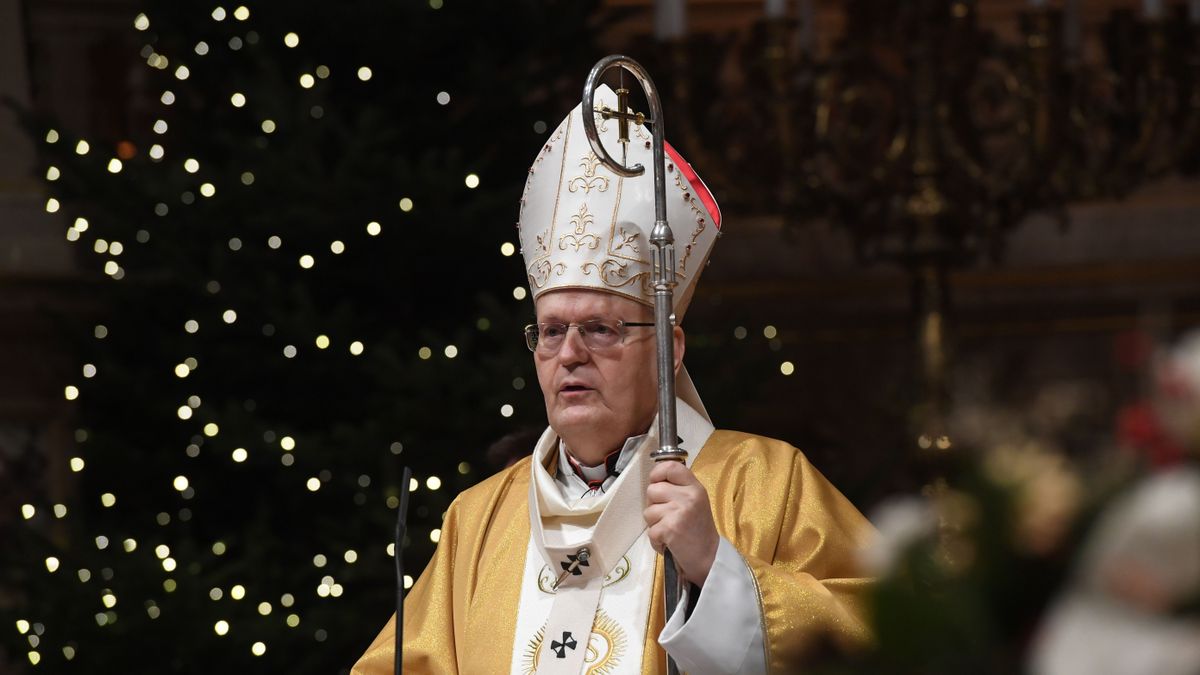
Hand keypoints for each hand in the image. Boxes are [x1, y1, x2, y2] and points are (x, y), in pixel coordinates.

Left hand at [644, 460, 718, 586]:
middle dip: (654, 504)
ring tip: (671, 530)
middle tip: (668, 516)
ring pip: (648, 511)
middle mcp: (688, 497)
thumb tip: (654, 480)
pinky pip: (650, 530)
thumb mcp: (696, 501)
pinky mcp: (669, 529)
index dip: (657, 473)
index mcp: (695, 487)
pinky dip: (656, 540)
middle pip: (652, 489)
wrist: (710, 558)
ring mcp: (678, 512)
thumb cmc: (699, 530)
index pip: (671, 467)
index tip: (657, 482)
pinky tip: (669, 542)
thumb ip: (679, 488)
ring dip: (655, 524)